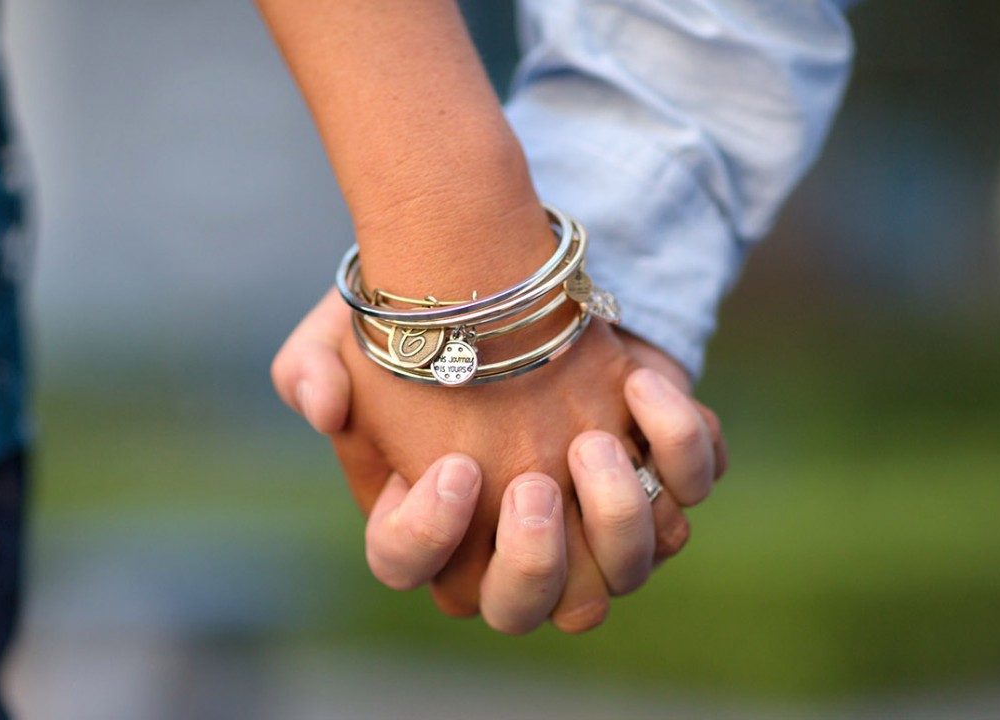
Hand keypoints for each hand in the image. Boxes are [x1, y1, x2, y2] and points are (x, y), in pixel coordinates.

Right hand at [273, 290, 726, 632]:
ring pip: (626, 569)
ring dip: (619, 518)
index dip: (429, 539)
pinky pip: (689, 488)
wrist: (505, 274)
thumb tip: (323, 405)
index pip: (419, 572)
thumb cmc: (422, 322)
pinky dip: (681, 446)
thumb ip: (310, 368)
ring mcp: (595, 509)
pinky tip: (640, 387)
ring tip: (592, 442)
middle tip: (532, 487)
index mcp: (434, 522)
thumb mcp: (346, 332)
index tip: (451, 468)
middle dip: (534, 562)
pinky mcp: (658, 458)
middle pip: (529, 607)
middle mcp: (518, 536)